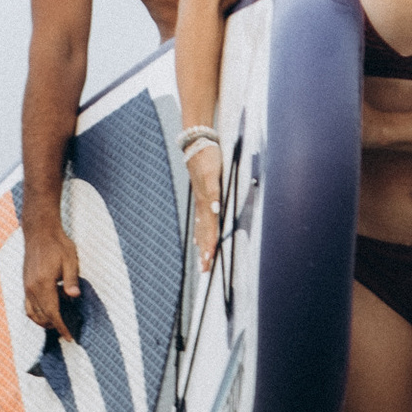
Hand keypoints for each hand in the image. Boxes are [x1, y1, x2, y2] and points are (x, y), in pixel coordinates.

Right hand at [22, 213, 82, 335]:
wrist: (39, 231)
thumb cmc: (57, 244)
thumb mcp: (70, 259)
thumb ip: (71, 280)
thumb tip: (74, 296)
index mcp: (43, 283)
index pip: (52, 312)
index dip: (61, 327)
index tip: (69, 337)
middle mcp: (32, 288)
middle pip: (41, 316)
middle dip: (54, 326)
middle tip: (68, 329)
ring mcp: (26, 286)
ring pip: (32, 314)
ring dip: (44, 322)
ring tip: (58, 322)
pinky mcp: (25, 283)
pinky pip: (28, 306)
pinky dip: (36, 314)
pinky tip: (47, 310)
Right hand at [187, 141, 222, 268]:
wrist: (197, 141)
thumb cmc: (207, 156)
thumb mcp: (213, 174)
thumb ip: (213, 192)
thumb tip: (214, 210)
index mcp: (207, 201)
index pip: (209, 229)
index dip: (210, 246)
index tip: (209, 262)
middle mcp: (203, 203)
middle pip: (204, 233)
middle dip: (205, 252)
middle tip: (204, 270)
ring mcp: (201, 199)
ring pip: (202, 227)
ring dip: (203, 244)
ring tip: (202, 259)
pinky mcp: (201, 194)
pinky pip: (201, 218)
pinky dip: (200, 230)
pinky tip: (199, 238)